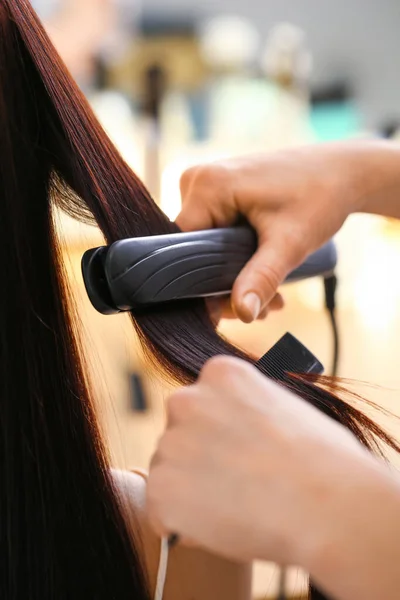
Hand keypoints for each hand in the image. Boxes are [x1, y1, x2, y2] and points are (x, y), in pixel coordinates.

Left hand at [147, 356, 399, 599]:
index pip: (203, 405)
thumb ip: (250, 407)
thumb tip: (241, 424)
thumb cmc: (325, 460)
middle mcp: (188, 399)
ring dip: (192, 493)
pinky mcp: (162, 488)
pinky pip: (162, 512)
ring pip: (170, 473)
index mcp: (221, 373)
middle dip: (200, 460)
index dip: (221, 436)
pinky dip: (182, 525)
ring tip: (239, 509)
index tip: (242, 456)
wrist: (329, 505)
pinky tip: (222, 527)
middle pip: (181, 435)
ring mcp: (171, 442)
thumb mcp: (287, 406)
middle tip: (238, 486)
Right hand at [178, 141, 399, 322]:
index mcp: (206, 186)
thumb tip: (242, 316)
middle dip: (224, 286)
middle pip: (192, 250)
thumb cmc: (320, 197)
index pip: (181, 248)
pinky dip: (236, 258)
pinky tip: (263, 276)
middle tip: (260, 311)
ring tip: (271, 300)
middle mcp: (197, 181)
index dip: (200, 285)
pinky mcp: (220, 192)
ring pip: (205, 247)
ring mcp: (208, 185)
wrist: (342, 172)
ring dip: (234, 277)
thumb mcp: (289, 244)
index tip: (230, 312)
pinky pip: (215, 233)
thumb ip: (261, 279)